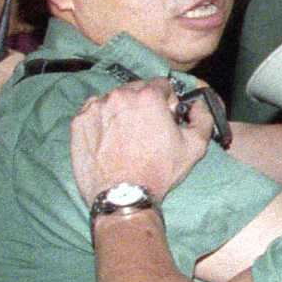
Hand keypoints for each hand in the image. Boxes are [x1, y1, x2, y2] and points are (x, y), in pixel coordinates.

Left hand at [68, 77, 207, 204]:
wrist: (123, 196)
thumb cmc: (159, 171)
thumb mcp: (194, 147)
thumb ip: (203, 118)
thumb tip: (199, 104)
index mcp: (148, 96)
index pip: (162, 85)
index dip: (167, 102)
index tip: (165, 119)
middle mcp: (119, 95)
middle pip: (136, 90)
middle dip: (143, 104)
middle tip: (146, 130)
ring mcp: (96, 108)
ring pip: (113, 101)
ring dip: (121, 112)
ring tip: (126, 138)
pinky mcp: (79, 122)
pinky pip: (93, 113)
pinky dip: (101, 121)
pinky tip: (109, 141)